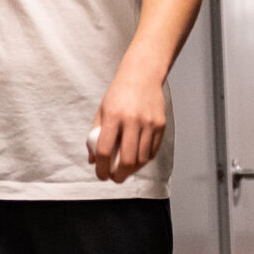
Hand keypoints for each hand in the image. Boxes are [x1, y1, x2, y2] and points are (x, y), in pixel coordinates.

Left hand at [89, 63, 166, 182]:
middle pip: (127, 159)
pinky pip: (153, 150)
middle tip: (115, 178)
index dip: (101, 168)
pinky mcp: (160, 124)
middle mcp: (132, 120)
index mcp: (113, 116)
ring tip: (126, 170)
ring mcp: (149, 123)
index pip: (105, 150)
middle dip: (119, 175)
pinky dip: (144, 159)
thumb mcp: (102, 111)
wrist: (143, 75)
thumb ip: (95, 135)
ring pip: (142, 158)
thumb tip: (92, 160)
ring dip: (133, 170)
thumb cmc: (119, 93)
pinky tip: (138, 159)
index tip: (101, 175)